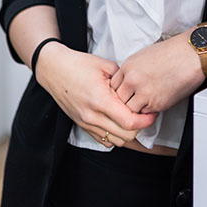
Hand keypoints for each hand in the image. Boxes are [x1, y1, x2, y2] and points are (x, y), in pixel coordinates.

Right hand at [35, 43, 156, 146]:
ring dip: (128, 133)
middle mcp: (92, 116)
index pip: (129, 122)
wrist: (54, 70)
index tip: (152, 113)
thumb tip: (137, 90)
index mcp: (100, 100)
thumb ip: (123, 81)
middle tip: (145, 114)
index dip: (146, 120)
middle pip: (126, 136)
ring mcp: (86, 123)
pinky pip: (104, 141)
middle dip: (140, 127)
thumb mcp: (106, 66)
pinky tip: (118, 122)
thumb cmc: (78, 65)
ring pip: (116, 141)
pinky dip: (115, 136)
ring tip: (132, 118)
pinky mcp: (82, 126)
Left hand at [110, 32, 204, 114]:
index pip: (113, 86)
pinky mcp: (157, 103)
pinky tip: (155, 103)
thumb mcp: (145, 55)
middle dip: (126, 101)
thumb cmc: (174, 52)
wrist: (191, 54)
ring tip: (145, 104)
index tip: (126, 93)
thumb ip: (133, 70)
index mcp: (128, 66)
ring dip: (137, 109)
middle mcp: (133, 80)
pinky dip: (149, 111)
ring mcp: (144, 92)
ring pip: (130, 110)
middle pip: (119, 100)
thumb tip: (129, 81)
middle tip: (134, 101)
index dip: (120, 91)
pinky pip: (146, 114)